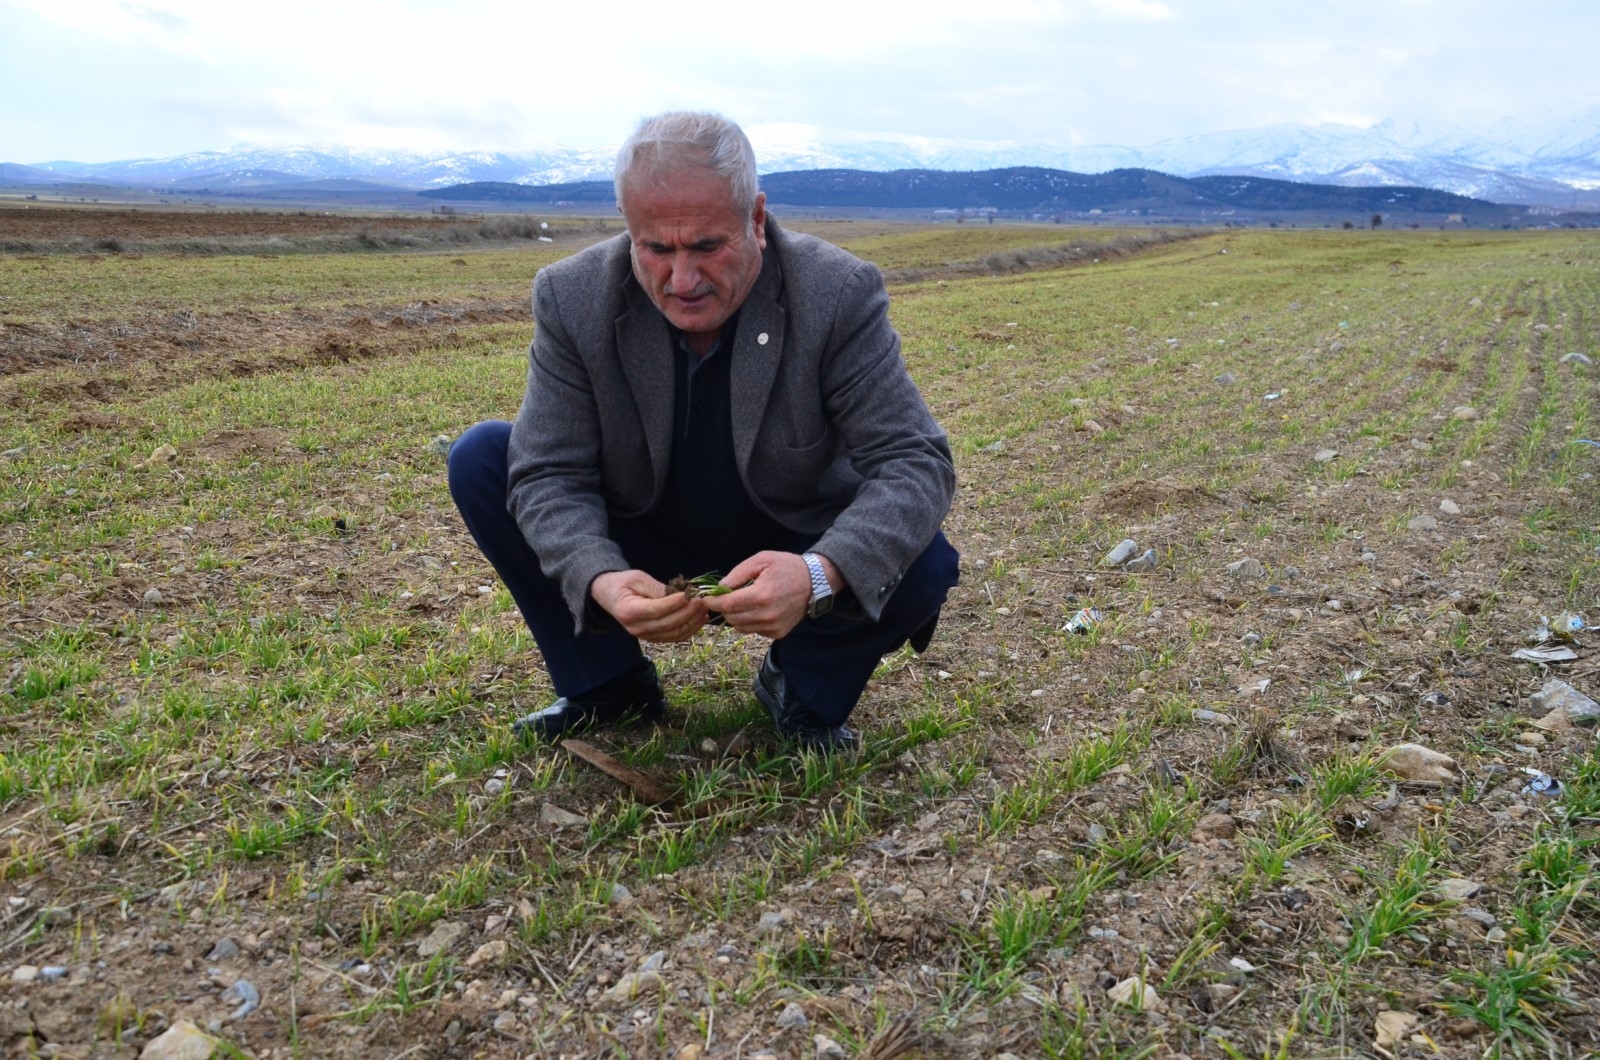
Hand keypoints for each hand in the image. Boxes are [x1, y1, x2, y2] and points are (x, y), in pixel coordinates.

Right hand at [590, 570, 708, 642]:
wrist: (609, 596)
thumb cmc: (623, 583)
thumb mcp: (637, 578)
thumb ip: (656, 588)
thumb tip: (679, 594)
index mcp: (629, 611)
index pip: (656, 610)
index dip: (674, 604)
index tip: (688, 594)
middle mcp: (636, 628)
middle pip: (668, 624)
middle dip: (688, 613)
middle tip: (701, 600)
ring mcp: (645, 636)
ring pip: (674, 634)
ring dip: (692, 622)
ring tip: (703, 608)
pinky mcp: (653, 638)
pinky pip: (674, 637)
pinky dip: (690, 630)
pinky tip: (700, 619)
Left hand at [704, 551, 834, 639]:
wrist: (815, 582)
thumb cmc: (787, 567)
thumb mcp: (761, 560)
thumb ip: (738, 574)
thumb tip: (720, 588)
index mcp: (762, 595)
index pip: (728, 605)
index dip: (713, 602)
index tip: (706, 598)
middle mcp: (768, 615)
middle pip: (732, 618)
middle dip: (724, 608)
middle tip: (726, 596)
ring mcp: (774, 626)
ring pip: (740, 627)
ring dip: (736, 615)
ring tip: (744, 601)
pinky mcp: (778, 633)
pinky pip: (753, 630)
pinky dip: (750, 621)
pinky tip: (758, 608)